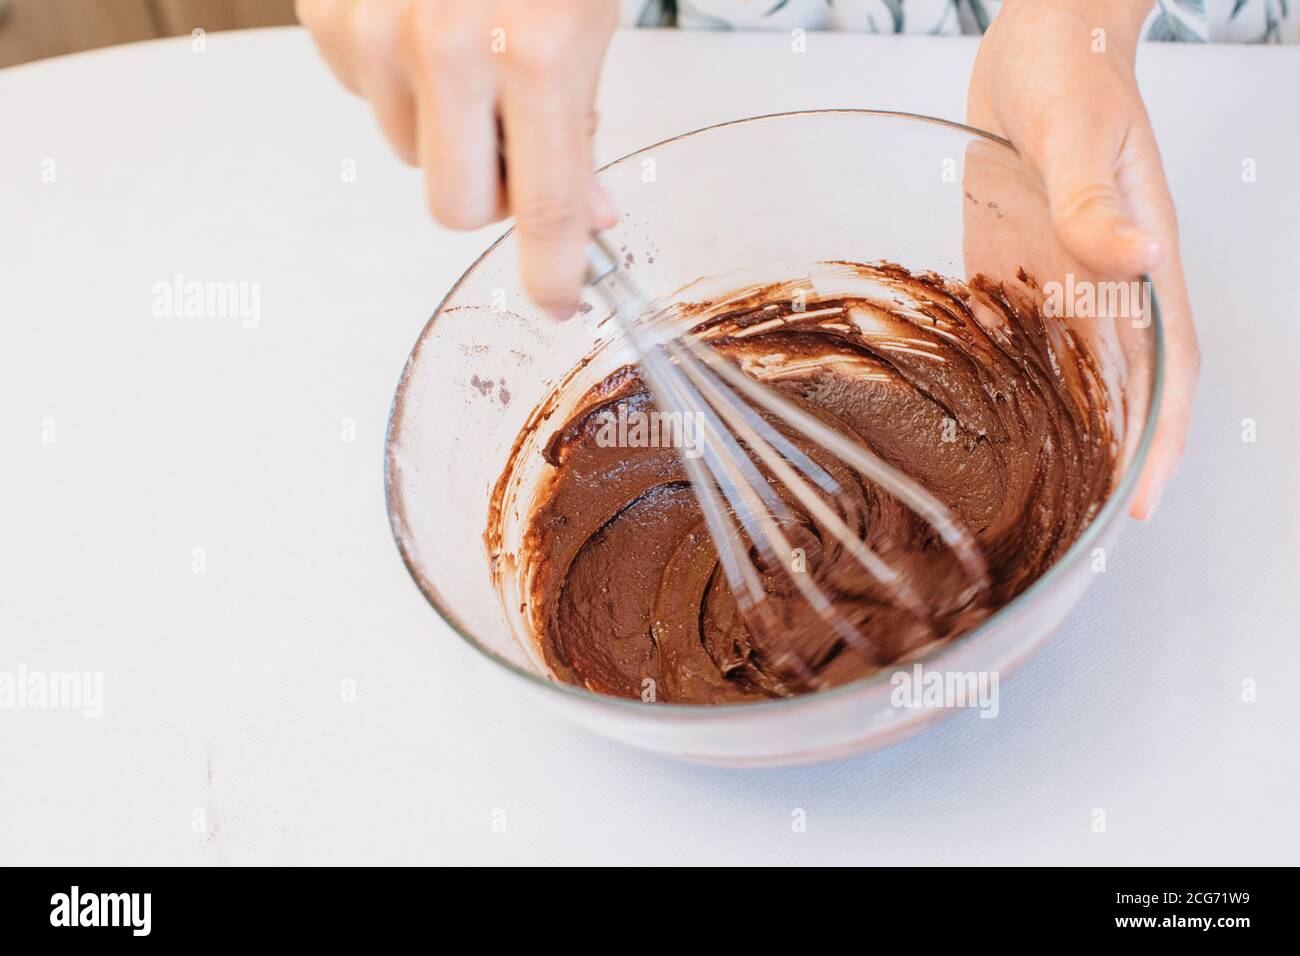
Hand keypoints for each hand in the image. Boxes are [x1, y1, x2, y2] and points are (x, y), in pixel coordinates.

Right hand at [297, 0, 619, 317]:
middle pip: (455, 207)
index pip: (543, 209)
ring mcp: (373, 29)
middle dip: (489, 190)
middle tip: (514, 140)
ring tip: (469, 47)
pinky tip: (423, 20)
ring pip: (409, 152)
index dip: (553, 272)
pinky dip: (400, 78)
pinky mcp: (325, 13)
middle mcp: (444, 45)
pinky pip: (366, 97)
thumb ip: (584, 124)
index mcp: (532, 51)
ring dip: (444, 125)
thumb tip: (589, 214)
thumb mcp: (589, 19)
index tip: (557, 298)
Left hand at [968, 0, 1197, 519]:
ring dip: (1047, 429)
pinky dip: (994, 377)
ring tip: (1016, 494)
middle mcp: (1100, 282)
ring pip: (1058, 370)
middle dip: (1099, 456)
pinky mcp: (1009, 261)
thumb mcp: (1079, 132)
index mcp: (1139, 263)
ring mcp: (1055, 275)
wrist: (1035, 34)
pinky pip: (1005, 331)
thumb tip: (1137, 258)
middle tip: (1067, 527)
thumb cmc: (1074, 70)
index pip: (1164, 368)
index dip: (1159, 439)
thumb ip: (1094, 200)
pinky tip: (963, 416)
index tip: (1139, 505)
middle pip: (1111, 388)